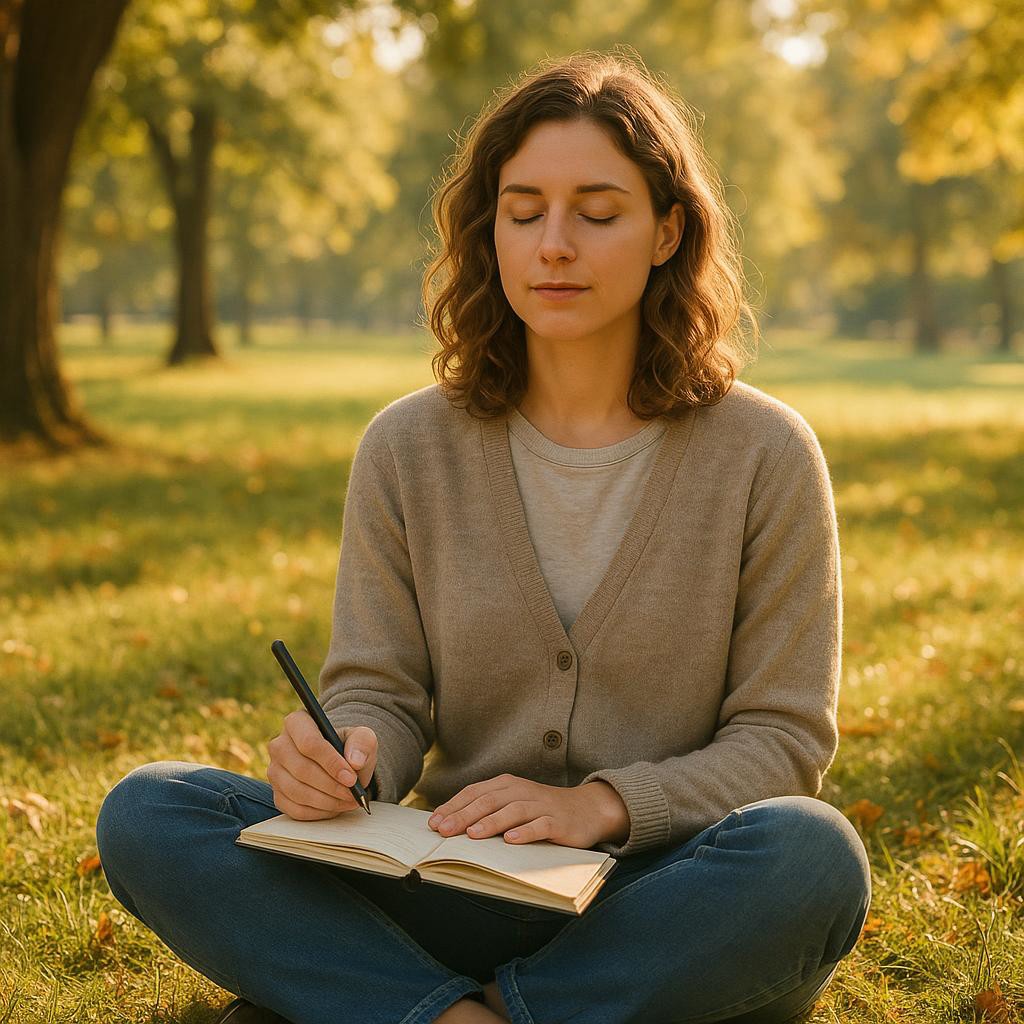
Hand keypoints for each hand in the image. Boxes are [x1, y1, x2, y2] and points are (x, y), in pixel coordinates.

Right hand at [267, 711, 376, 820]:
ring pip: (297, 792)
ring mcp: (275, 771)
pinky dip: (319, 812)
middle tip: (353, 794)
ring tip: (348, 801)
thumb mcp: (362, 738)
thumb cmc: (348, 747)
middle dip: (331, 786)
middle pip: (302, 770)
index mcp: (297, 722)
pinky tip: (335, 807)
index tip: (351, 778)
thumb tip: (355, 761)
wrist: (339, 763)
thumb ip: (362, 743)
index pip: (309, 743)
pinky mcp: (278, 794)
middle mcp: (279, 745)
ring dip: (327, 801)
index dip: (331, 763)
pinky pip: (295, 809)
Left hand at [426, 774, 622, 849]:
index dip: (453, 807)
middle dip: (464, 815)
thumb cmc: (541, 810)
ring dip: (491, 822)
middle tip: (444, 831)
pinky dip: (525, 832)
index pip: (474, 793)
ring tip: (473, 834)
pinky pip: (540, 825)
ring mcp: (540, 805)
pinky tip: (510, 840)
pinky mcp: (558, 821)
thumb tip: (451, 826)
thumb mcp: (512, 805)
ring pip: (512, 811)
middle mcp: (521, 791)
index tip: (433, 823)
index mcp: (506, 785)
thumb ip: (487, 811)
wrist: (586, 809)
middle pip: (488, 801)